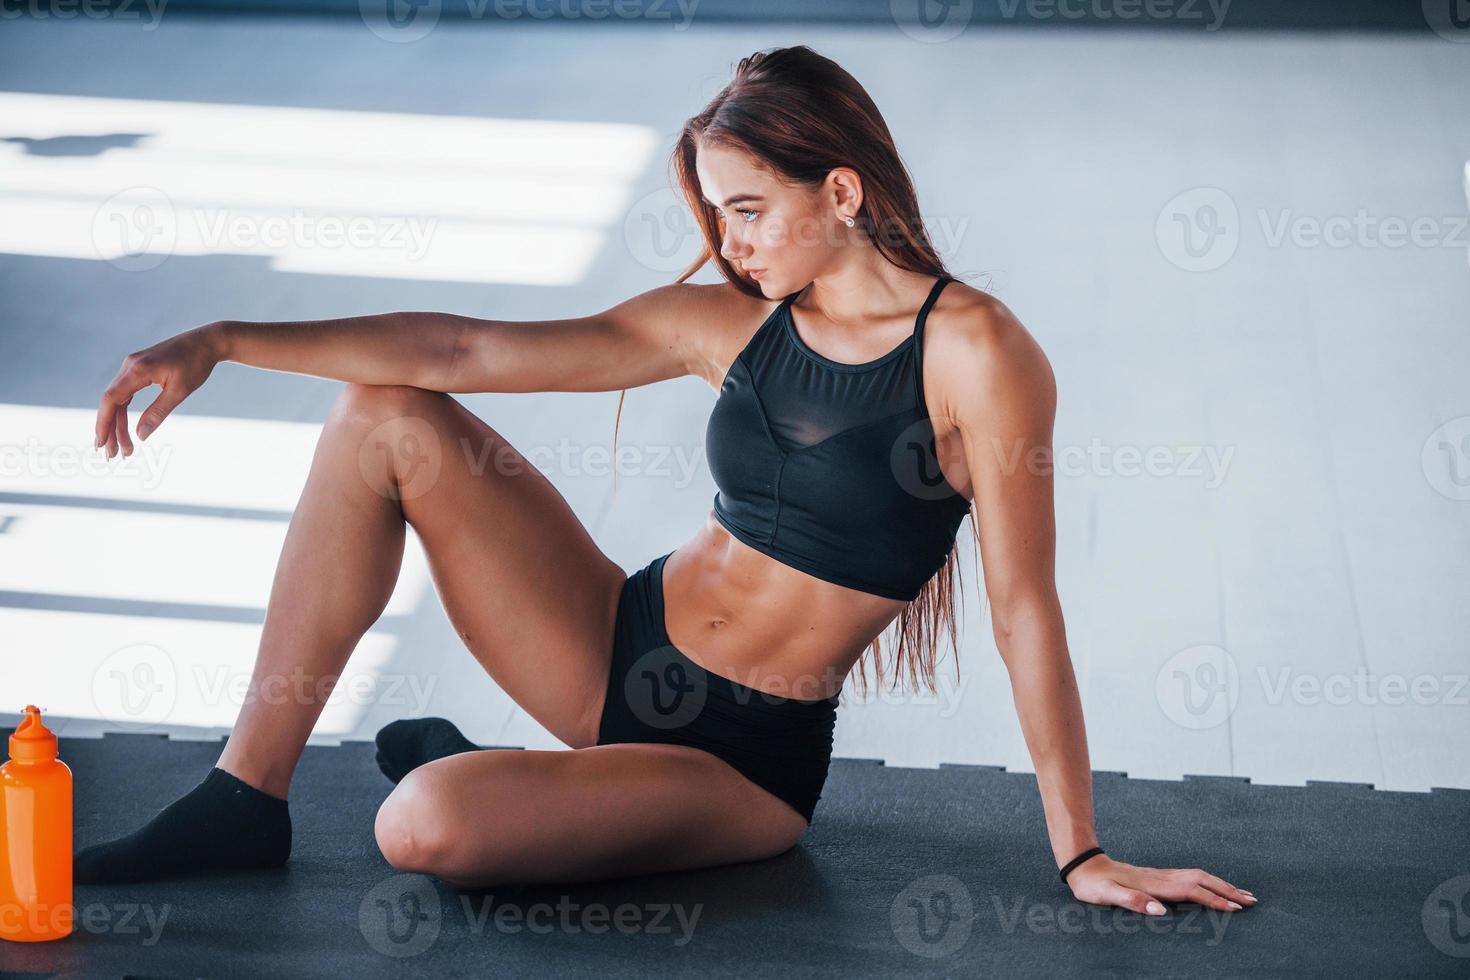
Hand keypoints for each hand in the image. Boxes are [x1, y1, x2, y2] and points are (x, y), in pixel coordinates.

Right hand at [96, 323, 225, 457]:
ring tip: (123, 448)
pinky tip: (126, 428)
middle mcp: (129, 366)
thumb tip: (141, 435)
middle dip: (110, 430)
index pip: (111, 400)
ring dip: (117, 424)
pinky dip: (124, 411)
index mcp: (137, 370)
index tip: (101, 444)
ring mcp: (132, 366)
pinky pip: (125, 393)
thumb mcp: (180, 391)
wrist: (207, 341)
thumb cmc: (196, 364)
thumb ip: (158, 412)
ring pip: (117, 399)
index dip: (103, 423)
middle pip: (111, 402)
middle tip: (112, 456)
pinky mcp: (138, 368)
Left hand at [1064, 855, 1256, 914]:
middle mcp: (1161, 877)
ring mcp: (1160, 875)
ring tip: (1241, 894)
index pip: (1192, 891)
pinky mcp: (1156, 877)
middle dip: (1228, 890)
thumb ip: (1132, 901)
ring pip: (1198, 877)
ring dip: (1221, 884)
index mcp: (1155, 884)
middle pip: (1202, 880)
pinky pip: (1189, 879)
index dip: (1214, 899)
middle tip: (1252, 900)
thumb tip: (1160, 910)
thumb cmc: (1094, 884)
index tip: (1236, 908)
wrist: (1084, 866)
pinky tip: (1211, 888)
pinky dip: (1207, 883)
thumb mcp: (1108, 895)